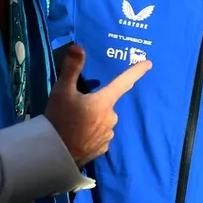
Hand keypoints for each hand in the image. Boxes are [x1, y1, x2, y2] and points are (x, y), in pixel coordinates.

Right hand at [46, 45, 151, 165]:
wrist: (53, 156)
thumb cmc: (59, 120)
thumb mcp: (61, 92)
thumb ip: (71, 68)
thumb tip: (78, 47)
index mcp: (104, 102)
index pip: (124, 82)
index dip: (136, 71)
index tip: (148, 63)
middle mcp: (111, 117)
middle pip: (106, 104)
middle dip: (94, 105)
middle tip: (74, 110)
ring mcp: (108, 135)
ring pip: (103, 121)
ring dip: (92, 120)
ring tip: (73, 125)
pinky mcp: (103, 149)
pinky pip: (99, 136)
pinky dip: (91, 134)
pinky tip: (77, 137)